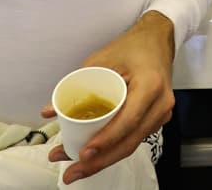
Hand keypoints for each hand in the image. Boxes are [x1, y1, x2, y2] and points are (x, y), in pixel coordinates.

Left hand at [43, 11, 176, 182]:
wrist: (157, 40)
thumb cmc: (131, 47)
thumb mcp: (101, 59)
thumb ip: (76, 84)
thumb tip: (50, 111)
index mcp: (149, 85)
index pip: (128, 120)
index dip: (106, 139)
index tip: (84, 152)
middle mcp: (160, 103)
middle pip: (130, 141)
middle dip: (99, 161)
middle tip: (72, 171)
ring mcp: (161, 113)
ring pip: (132, 144)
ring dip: (104, 159)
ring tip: (75, 167)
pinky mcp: (156, 119)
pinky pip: (134, 139)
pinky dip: (113, 149)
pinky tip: (93, 155)